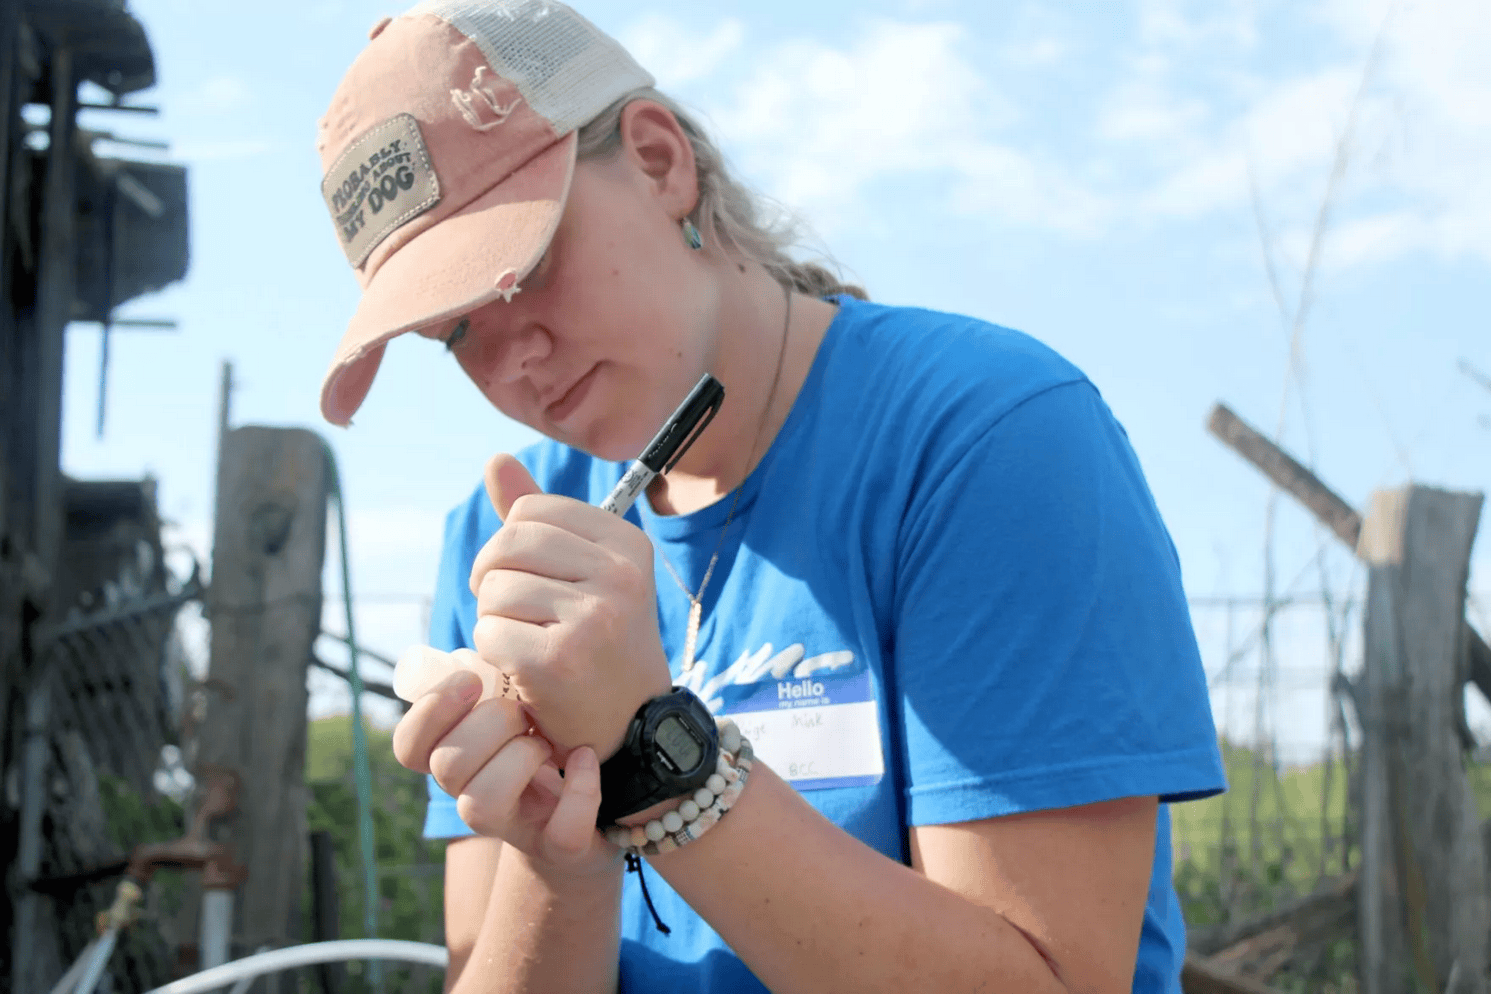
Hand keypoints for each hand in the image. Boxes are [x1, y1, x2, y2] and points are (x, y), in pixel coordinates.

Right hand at [391, 668, 620, 876]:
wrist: (601, 808)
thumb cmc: (547, 740)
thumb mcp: (511, 707)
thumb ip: (489, 680)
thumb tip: (477, 641)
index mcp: (456, 760)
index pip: (408, 747)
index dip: (429, 712)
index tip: (471, 680)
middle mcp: (472, 797)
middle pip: (446, 766)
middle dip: (489, 723)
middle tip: (522, 709)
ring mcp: (514, 827)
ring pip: (481, 805)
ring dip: (519, 757)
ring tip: (547, 737)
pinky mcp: (559, 846)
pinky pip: (561, 831)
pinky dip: (579, 790)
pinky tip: (584, 757)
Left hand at [469, 454, 672, 757]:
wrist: (631, 724)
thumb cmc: (600, 641)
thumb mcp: (586, 572)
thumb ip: (541, 519)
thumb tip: (495, 461)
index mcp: (627, 544)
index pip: (531, 510)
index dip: (509, 543)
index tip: (525, 576)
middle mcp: (619, 576)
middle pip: (507, 543)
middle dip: (492, 577)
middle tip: (510, 610)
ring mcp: (592, 617)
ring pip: (495, 589)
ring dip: (493, 618)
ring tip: (525, 640)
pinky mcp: (559, 660)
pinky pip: (489, 632)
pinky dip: (492, 652)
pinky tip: (522, 667)